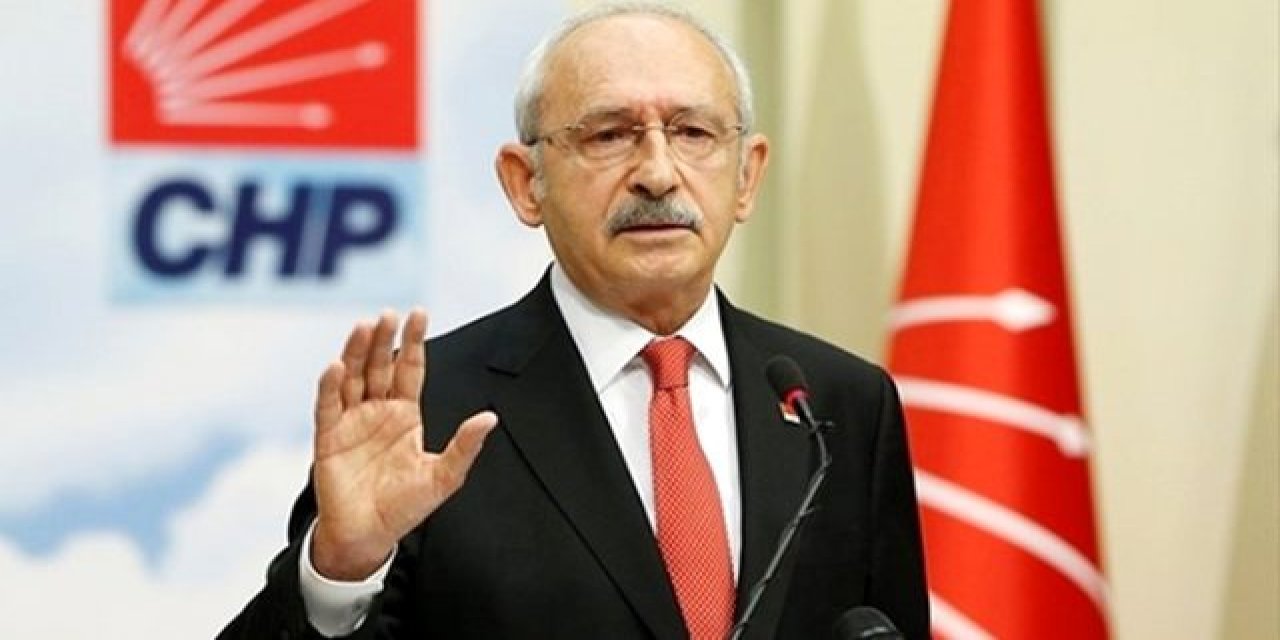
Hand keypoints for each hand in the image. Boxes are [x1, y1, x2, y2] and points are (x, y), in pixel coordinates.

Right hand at [309, 309, 496, 580]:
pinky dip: (330, 385)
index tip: (418, 314)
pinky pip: (328, 405)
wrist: (368, 536)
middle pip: (380, 365)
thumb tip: (490, 418)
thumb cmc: (404, 507)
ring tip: (364, 326)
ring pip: (353, 377)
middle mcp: (377, 411)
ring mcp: (351, 421)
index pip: (410, 369)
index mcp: (405, 415)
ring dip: (357, 352)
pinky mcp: (328, 437)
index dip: (415, 342)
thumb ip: (464, 446)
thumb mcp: (443, 476)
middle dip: (384, 339)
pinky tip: (336, 365)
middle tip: (388, 314)